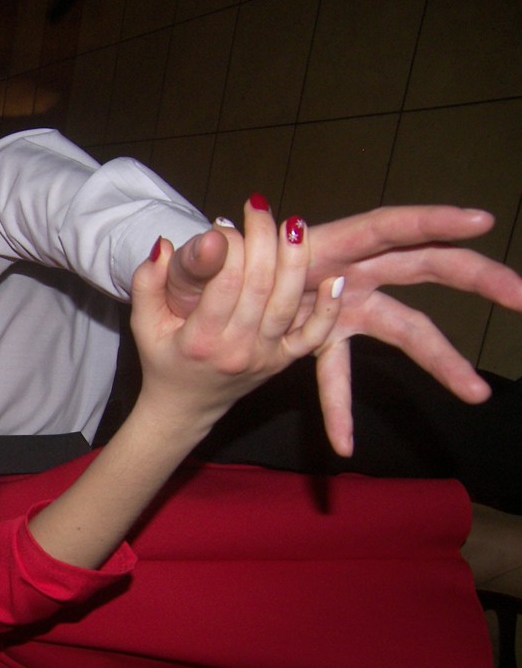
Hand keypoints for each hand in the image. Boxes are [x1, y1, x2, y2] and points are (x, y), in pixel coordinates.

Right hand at [134, 205, 342, 428]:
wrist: (184, 408)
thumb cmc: (163, 359)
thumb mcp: (143, 323)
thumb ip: (147, 282)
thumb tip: (164, 244)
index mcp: (200, 340)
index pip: (225, 284)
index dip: (230, 246)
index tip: (224, 223)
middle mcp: (236, 349)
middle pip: (260, 286)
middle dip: (263, 240)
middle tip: (259, 209)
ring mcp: (264, 357)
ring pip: (289, 303)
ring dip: (296, 260)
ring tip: (295, 224)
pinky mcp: (283, 361)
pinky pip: (314, 336)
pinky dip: (328, 308)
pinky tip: (333, 277)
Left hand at [167, 204, 520, 453]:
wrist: (185, 301)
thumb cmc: (195, 273)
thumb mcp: (191, 268)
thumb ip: (198, 258)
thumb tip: (208, 237)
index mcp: (323, 244)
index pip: (385, 226)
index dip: (431, 220)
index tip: (480, 221)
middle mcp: (346, 273)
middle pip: (424, 270)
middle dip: (478, 279)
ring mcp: (342, 308)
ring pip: (405, 329)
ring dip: (441, 360)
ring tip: (477, 394)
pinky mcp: (323, 338)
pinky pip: (338, 377)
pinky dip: (336, 409)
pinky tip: (341, 446)